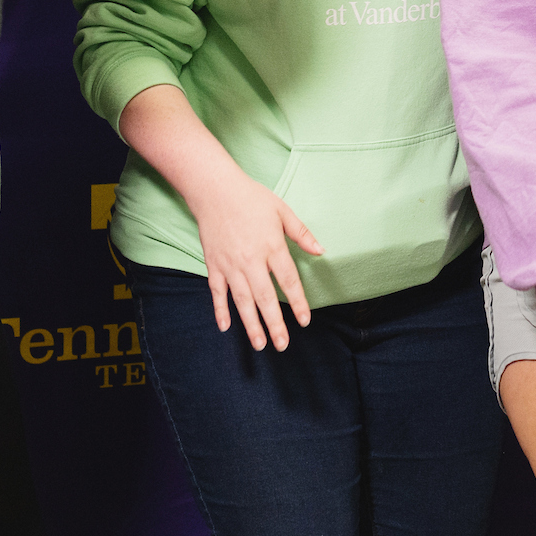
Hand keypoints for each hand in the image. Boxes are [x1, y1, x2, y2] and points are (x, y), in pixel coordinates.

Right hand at [187, 168, 323, 350]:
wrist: (215, 190)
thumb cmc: (252, 198)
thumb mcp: (283, 211)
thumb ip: (302, 233)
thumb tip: (321, 251)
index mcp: (271, 246)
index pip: (288, 280)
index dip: (298, 302)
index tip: (305, 320)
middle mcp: (251, 260)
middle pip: (265, 298)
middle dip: (274, 324)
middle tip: (282, 345)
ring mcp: (230, 265)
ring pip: (242, 300)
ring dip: (251, 324)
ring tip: (260, 344)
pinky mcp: (213, 265)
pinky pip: (217, 292)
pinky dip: (220, 310)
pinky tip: (226, 326)